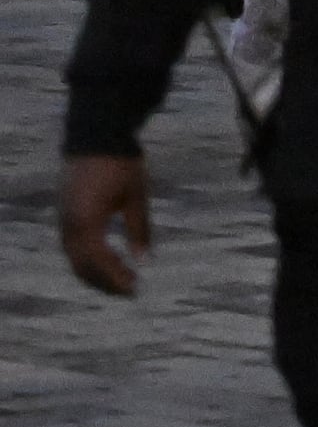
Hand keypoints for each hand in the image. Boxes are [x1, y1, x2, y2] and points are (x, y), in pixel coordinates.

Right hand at [58, 153, 150, 294]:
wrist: (95, 135)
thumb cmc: (121, 163)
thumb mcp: (136, 195)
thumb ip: (139, 229)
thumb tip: (145, 260)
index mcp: (86, 220)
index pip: (98, 260)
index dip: (115, 276)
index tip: (134, 287)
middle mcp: (68, 225)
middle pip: (82, 266)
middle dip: (104, 281)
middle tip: (129, 291)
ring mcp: (62, 219)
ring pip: (74, 258)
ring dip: (94, 273)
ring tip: (119, 282)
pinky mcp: (63, 214)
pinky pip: (71, 247)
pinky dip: (87, 260)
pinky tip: (106, 263)